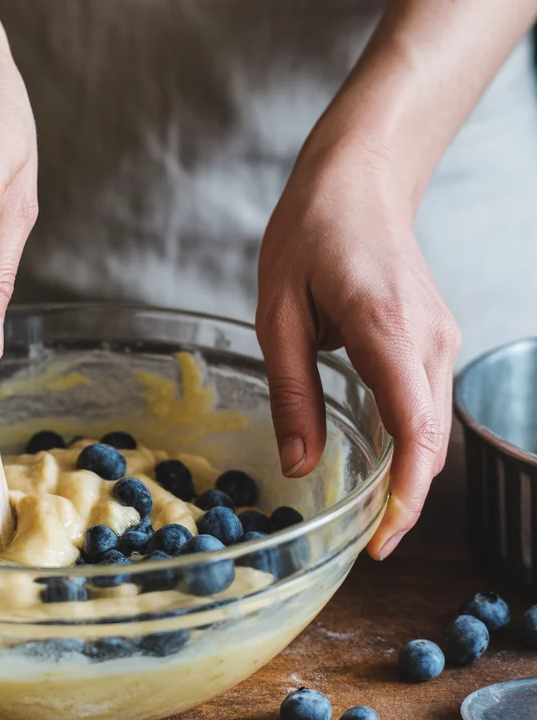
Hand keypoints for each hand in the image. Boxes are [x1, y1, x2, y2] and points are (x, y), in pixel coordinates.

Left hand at [256, 136, 460, 559]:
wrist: (361, 179)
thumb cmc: (312, 231)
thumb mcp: (278, 311)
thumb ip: (292, 390)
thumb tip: (301, 465)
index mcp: (384, 326)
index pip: (414, 428)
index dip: (405, 494)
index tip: (382, 540)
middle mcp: (428, 338)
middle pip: (431, 441)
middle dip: (404, 497)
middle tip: (362, 539)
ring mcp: (441, 338)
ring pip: (433, 427)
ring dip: (407, 472)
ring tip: (366, 509)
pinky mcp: (437, 339)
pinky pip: (427, 405)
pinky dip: (409, 441)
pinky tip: (376, 459)